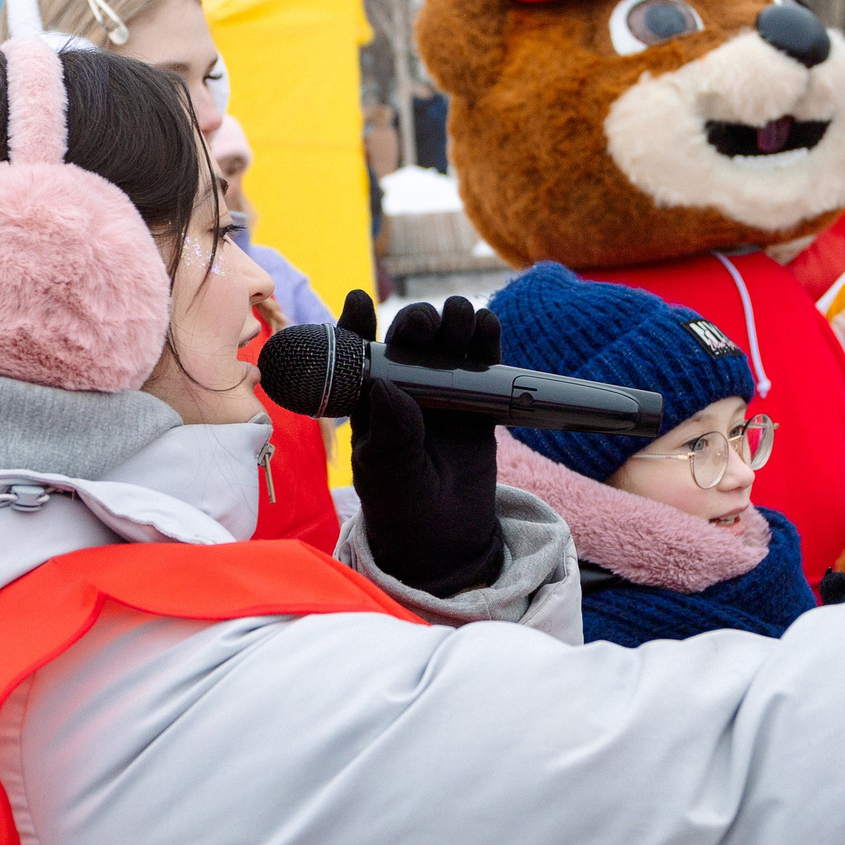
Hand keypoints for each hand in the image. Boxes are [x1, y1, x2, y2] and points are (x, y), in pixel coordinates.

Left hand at [342, 290, 505, 594]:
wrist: (444, 542)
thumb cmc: (401, 508)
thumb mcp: (388, 476)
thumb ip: (390, 435)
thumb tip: (387, 387)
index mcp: (367, 403)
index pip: (356, 354)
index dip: (356, 325)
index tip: (360, 302)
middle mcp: (402, 391)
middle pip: (410, 343)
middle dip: (418, 324)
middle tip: (427, 322)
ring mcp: (441, 395)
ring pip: (447, 348)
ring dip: (453, 325)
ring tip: (461, 316)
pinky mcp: (476, 404)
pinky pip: (481, 367)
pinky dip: (486, 343)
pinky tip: (488, 327)